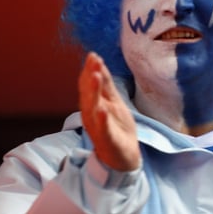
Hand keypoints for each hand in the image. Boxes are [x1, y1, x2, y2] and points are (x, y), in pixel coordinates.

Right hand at [79, 52, 140, 171]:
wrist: (123, 158)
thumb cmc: (117, 127)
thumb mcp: (113, 102)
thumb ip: (106, 85)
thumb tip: (98, 64)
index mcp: (96, 104)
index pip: (91, 84)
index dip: (91, 70)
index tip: (93, 55)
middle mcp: (93, 114)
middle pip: (90, 93)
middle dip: (90, 76)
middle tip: (93, 60)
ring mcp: (99, 127)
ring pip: (94, 108)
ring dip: (94, 92)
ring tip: (96, 76)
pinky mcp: (108, 140)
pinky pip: (103, 129)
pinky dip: (102, 120)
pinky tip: (102, 110)